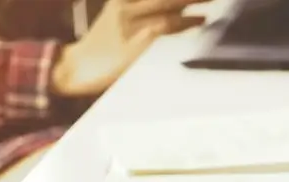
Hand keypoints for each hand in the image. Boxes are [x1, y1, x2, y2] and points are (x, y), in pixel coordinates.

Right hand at [52, 0, 206, 97]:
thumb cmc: (102, 46)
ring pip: (165, 6)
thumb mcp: (118, 17)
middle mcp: (125, 8)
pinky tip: (198, 21)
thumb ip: (143, 10)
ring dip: (190, 2)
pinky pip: (163, 27)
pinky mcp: (135, 44)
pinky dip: (184, 22)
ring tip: (211, 1)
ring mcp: (130, 25)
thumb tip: (177, 11)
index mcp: (120, 0)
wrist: (77, 67)